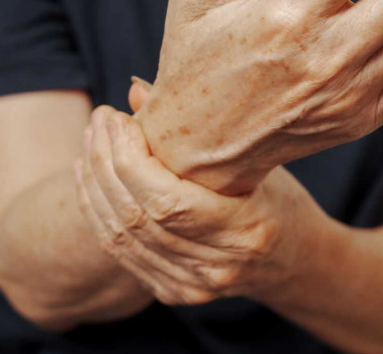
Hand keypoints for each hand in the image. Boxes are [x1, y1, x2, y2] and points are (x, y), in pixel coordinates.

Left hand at [75, 105, 326, 305]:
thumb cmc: (281, 199)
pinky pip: (120, 252)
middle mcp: (217, 267)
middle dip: (106, 162)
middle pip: (137, 217)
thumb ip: (199, 131)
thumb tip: (137, 91)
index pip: (165, 201)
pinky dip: (98, 212)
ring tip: (89, 141)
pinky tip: (89, 178)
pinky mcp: (173, 292)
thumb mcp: (256, 161)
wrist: (294, 261)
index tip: (118, 118)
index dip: (129, 158)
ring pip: (120, 236)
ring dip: (95, 184)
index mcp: (245, 231)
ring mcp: (193, 286)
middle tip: (99, 119)